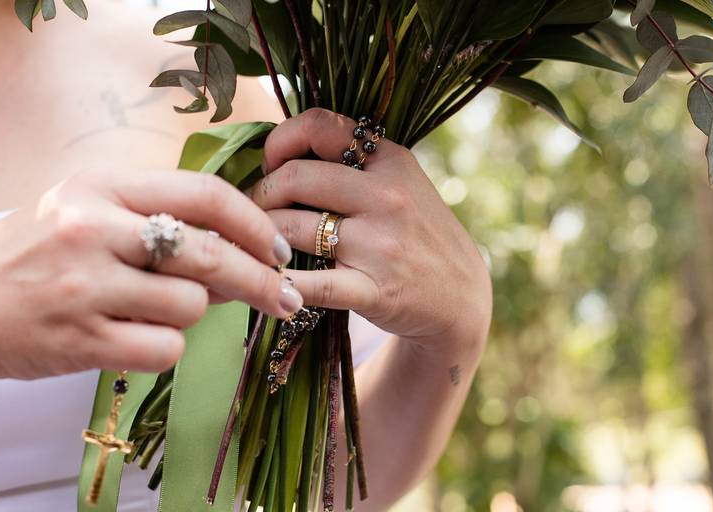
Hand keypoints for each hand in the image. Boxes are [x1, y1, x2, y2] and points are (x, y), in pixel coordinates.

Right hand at [0, 169, 301, 390]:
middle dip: (260, 280)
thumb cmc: (40, 254)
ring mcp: (85, 286)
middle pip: (209, 254)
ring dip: (189, 313)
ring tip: (151, 310)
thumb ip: (161, 223)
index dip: (254, 224)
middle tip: (286, 297)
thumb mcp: (91, 214)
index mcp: (103, 188)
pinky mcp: (80, 340)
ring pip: (192, 305)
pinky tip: (133, 338)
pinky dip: (164, 348)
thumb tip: (244, 255)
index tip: (278, 249)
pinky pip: (165, 349)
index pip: (203, 194)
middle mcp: (93, 230)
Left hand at [248, 108, 491, 348]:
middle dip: (259, 193)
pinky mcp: (374, 290)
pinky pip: (312, 284)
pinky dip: (280, 283)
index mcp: (390, 161)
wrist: (460, 296)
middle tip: (252, 209)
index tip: (271, 164)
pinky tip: (270, 281)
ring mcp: (381, 244)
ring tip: (257, 242)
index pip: (318, 125)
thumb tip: (280, 151)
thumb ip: (352, 162)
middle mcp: (387, 196)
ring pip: (292, 228)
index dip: (279, 141)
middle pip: (295, 178)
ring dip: (262, 237)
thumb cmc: (417, 234)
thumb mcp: (401, 183)